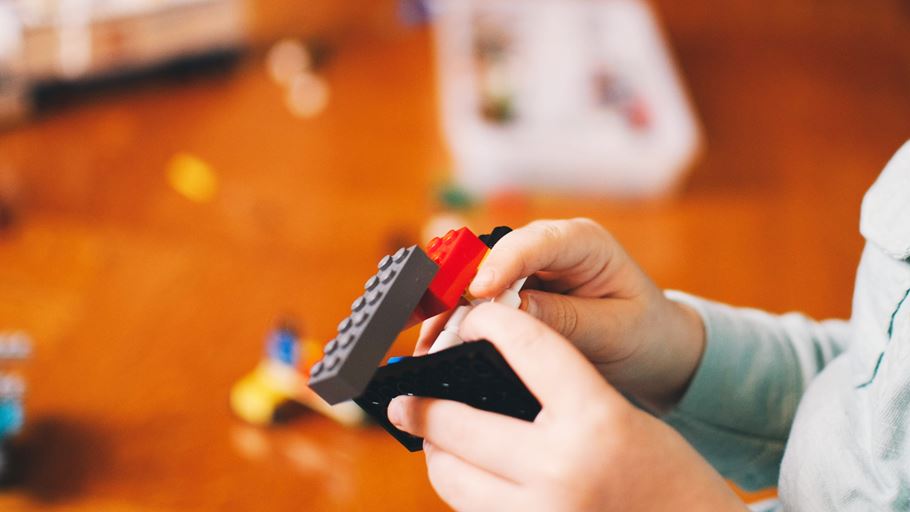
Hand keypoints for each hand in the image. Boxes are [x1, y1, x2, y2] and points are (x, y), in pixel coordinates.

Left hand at [391, 303, 743, 511]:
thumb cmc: (667, 476)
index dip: (489, 322)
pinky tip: (468, 472)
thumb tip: (487, 377)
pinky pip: (471, 511)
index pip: (526, 346)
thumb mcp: (624, 418)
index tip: (471, 319)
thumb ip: (561, 394)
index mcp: (596, 421)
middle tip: (406, 397)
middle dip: (423, 403)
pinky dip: (463, 487)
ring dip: (436, 451)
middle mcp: (560, 469)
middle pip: (457, 421)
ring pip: (449, 476)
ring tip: (433, 436)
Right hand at [417, 218, 704, 410]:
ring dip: (449, 309)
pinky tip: (438, 344)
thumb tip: (510, 312)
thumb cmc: (642, 332)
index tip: (478, 292)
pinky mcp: (513, 290)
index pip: (536, 242)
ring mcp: (527, 267)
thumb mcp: (613, 330)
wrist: (653, 346)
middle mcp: (549, 247)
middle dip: (459, 289)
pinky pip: (476, 300)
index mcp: (584, 243)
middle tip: (435, 326)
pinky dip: (456, 321)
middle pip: (492, 256)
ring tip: (428, 344)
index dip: (502, 264)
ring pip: (474, 278)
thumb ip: (565, 319)